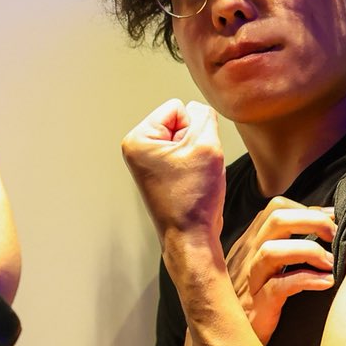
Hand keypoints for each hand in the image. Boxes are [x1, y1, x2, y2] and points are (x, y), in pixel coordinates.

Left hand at [120, 99, 225, 239]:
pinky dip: (197, 167)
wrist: (192, 237)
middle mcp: (139, 150)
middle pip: (181, 122)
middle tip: (195, 169)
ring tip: (195, 178)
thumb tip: (199, 109)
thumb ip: (205, 116)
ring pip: (188, 140)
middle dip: (195, 142)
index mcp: (139, 139)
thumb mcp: (206, 145)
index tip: (192, 155)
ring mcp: (150, 163)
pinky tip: (196, 184)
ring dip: (199, 155)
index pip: (178, 108)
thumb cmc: (193, 199)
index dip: (194, 128)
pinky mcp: (162, 174)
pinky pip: (188, 156)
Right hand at [225, 197, 335, 342]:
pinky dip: (308, 280)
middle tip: (335, 235)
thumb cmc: (256, 303)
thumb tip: (321, 226)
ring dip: (309, 251)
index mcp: (252, 243)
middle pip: (276, 219)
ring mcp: (251, 280)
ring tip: (331, 262)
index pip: (277, 209)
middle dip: (312, 220)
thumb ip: (283, 248)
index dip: (308, 210)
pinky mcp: (257, 306)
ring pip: (273, 250)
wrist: (230, 340)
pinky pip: (281, 286)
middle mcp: (249, 256)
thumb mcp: (264, 269)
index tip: (332, 220)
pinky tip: (327, 283)